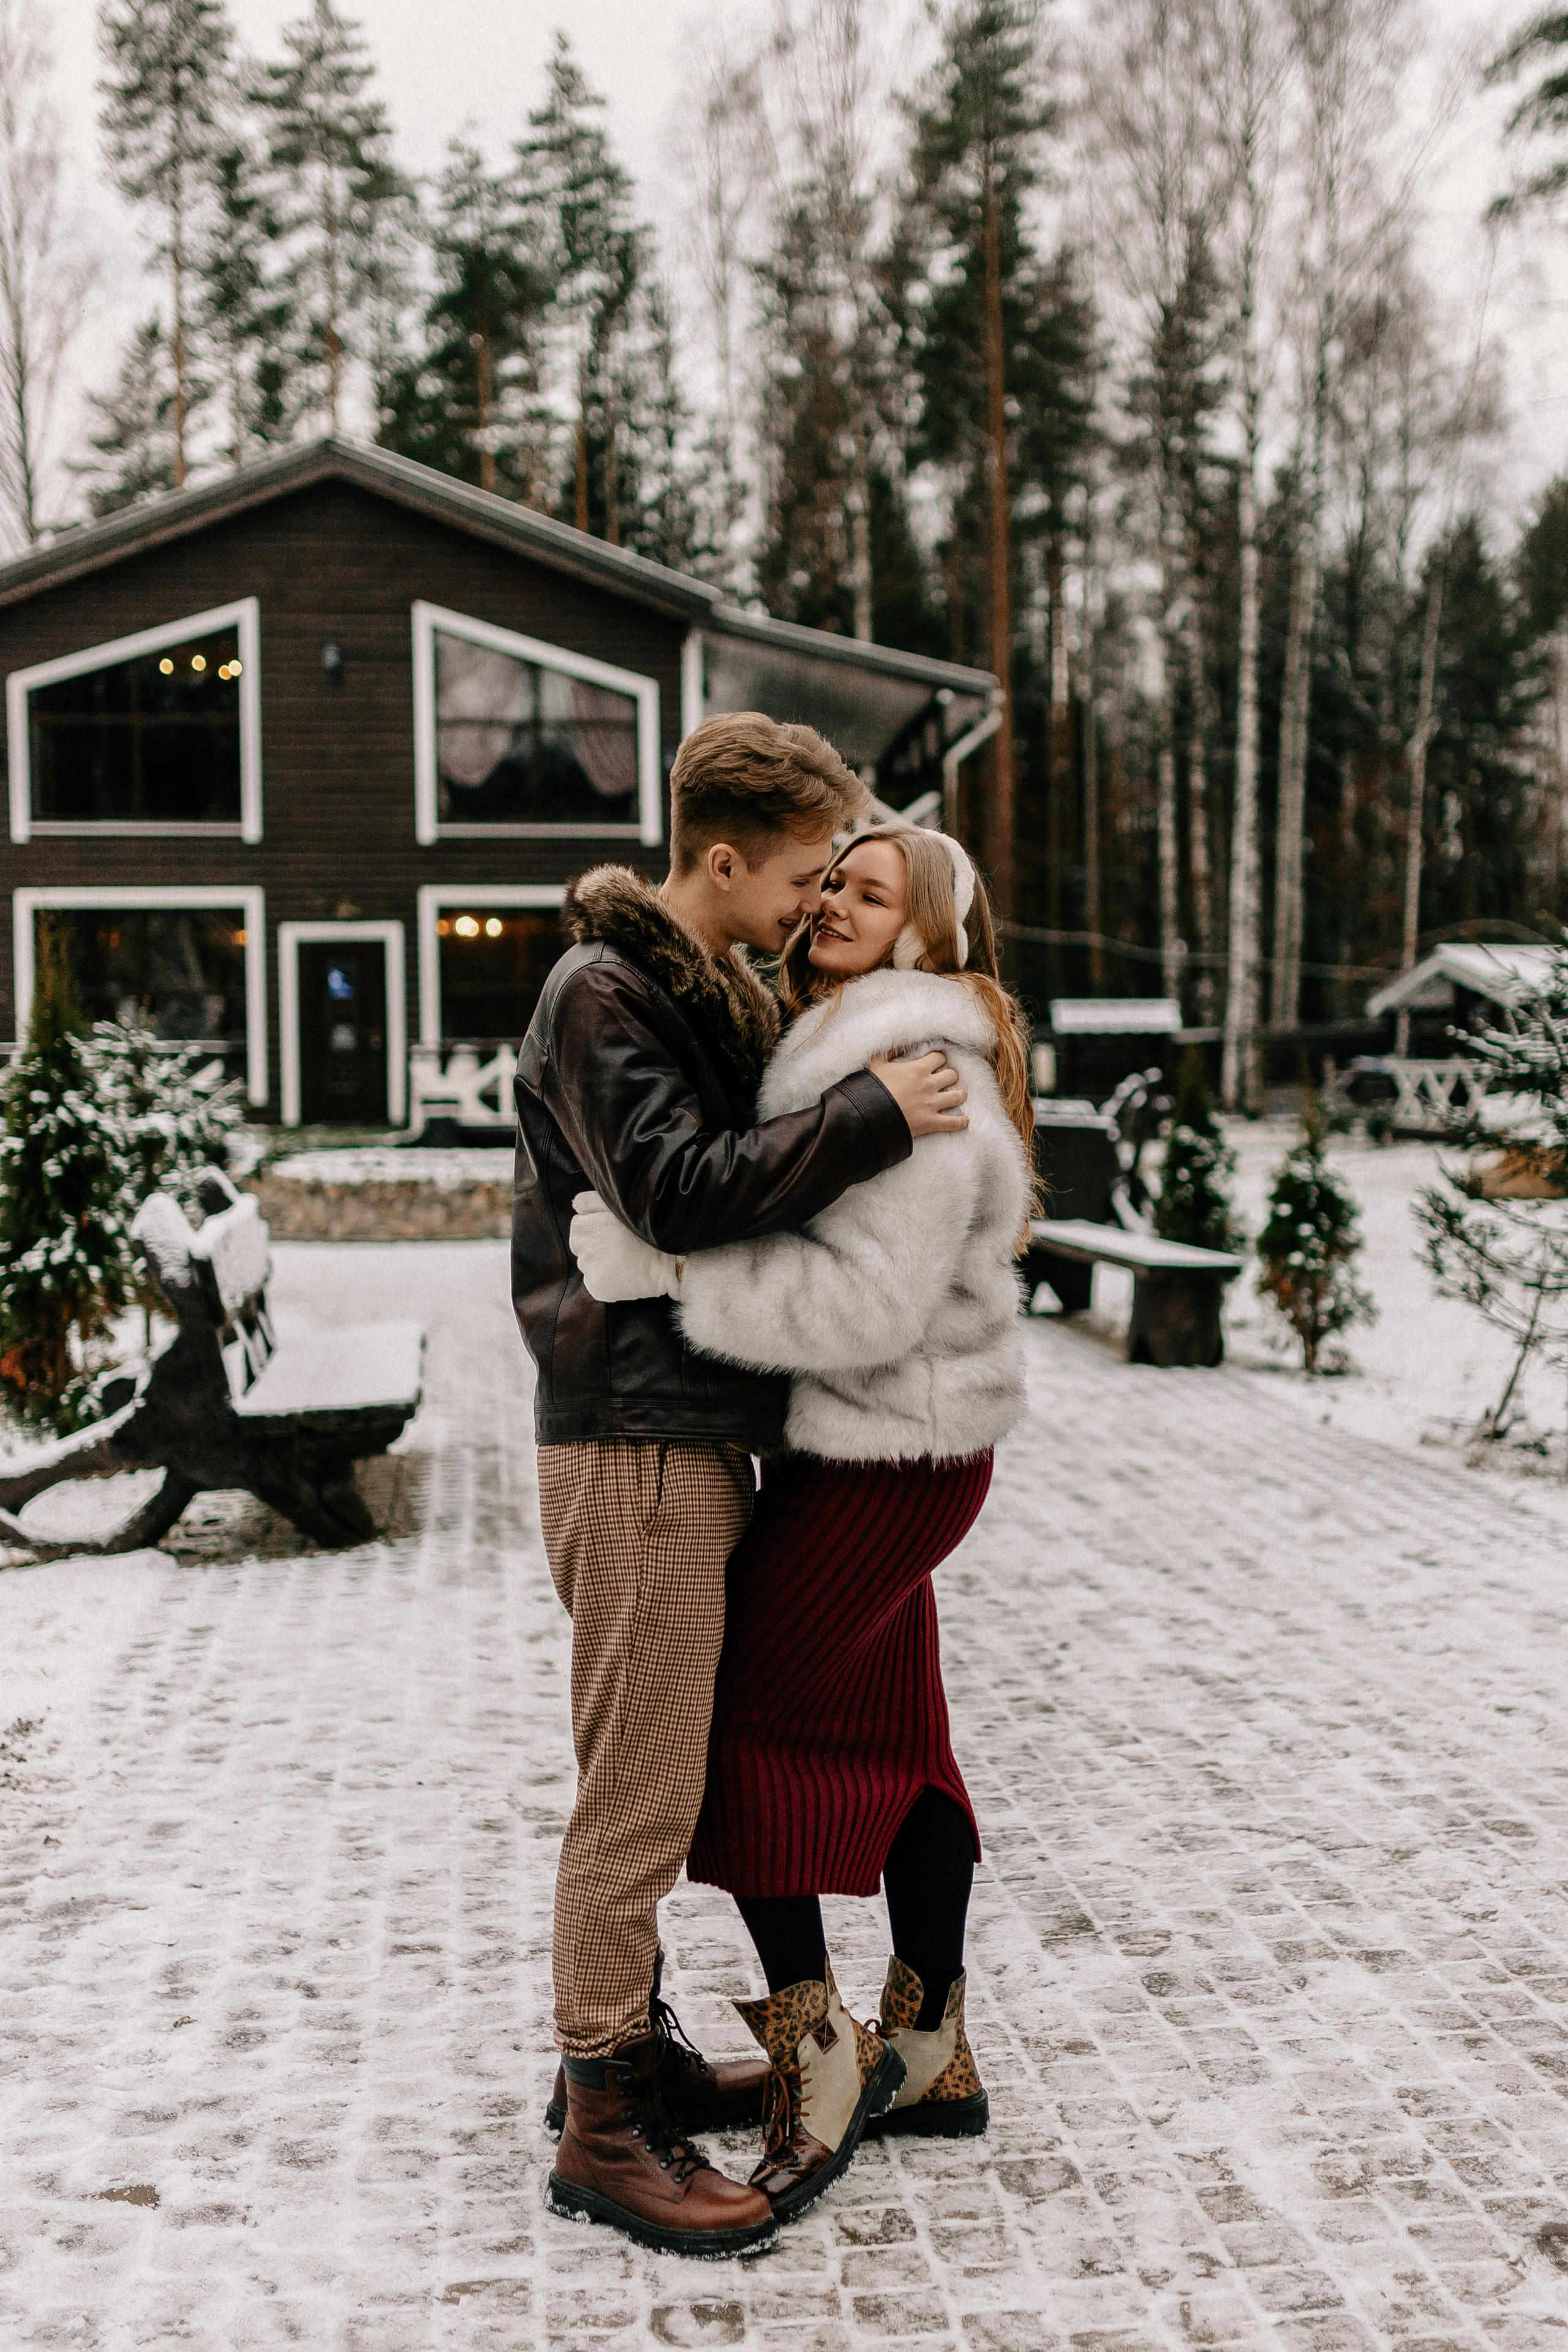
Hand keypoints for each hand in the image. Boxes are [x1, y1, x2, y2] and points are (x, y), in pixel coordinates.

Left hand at [569, 1191, 683, 1301]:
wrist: (668, 1261)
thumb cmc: (647, 1228)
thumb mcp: (620, 1205)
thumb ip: (592, 1201)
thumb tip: (575, 1205)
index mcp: (583, 1228)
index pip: (578, 1227)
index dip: (596, 1227)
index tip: (613, 1230)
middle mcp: (582, 1250)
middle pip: (581, 1247)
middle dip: (596, 1246)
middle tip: (619, 1245)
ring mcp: (589, 1272)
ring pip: (589, 1265)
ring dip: (602, 1263)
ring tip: (625, 1259)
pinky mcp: (598, 1289)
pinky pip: (596, 1283)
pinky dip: (607, 1281)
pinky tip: (623, 1273)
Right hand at [867, 1048, 968, 1138]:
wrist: (870, 1116)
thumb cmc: (872, 1089)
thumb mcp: (875, 1064)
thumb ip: (887, 1052)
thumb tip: (896, 1047)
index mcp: (918, 1069)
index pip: (939, 1058)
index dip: (939, 1059)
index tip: (938, 1062)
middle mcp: (929, 1084)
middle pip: (951, 1075)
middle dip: (951, 1076)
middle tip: (948, 1079)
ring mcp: (932, 1104)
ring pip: (957, 1096)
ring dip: (960, 1094)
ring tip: (960, 1094)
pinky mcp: (931, 1122)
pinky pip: (953, 1122)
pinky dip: (961, 1122)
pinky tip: (965, 1120)